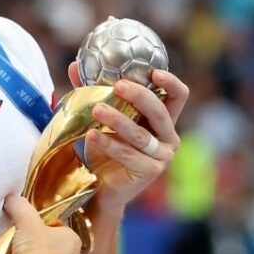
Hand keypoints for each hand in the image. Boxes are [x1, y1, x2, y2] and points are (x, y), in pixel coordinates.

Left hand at [68, 63, 189, 209]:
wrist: (101, 188)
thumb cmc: (105, 149)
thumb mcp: (103, 118)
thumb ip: (94, 92)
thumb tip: (75, 65)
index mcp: (162, 120)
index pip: (178, 96)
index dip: (170, 82)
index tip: (153, 71)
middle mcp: (168, 137)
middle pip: (160, 111)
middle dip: (139, 95)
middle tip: (118, 85)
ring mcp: (162, 156)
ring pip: (140, 134)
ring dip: (118, 119)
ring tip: (97, 109)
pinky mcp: (150, 172)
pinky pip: (128, 154)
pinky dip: (109, 143)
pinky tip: (92, 135)